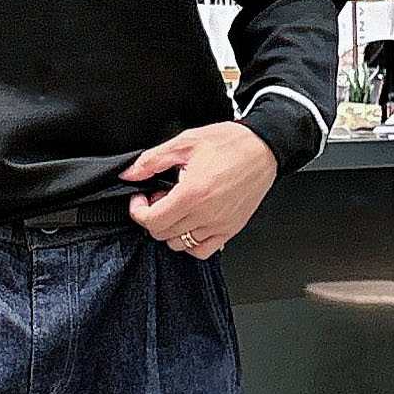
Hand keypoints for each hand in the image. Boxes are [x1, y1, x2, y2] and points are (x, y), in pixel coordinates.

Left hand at [121, 122, 277, 257]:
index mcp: (192, 194)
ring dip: (171, 229)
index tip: (141, 198)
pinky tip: (191, 223)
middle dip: (153, 216)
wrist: (263, 148)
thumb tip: (129, 174)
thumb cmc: (230, 143)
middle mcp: (206, 214)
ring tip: (177, 207)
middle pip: (162, 234)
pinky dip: (191, 242)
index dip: (138, 211)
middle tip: (160, 197)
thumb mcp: (185, 142)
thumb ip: (152, 160)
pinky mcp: (230, 229)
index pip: (152, 220)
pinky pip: (203, 250)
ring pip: (180, 244)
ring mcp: (219, 225)